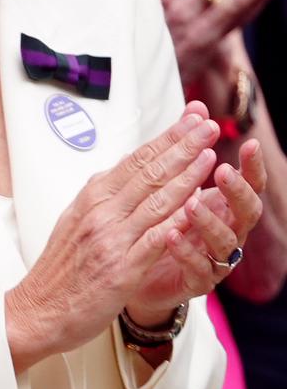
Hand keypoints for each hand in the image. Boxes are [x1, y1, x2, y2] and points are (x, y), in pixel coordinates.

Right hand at [5, 105, 220, 369]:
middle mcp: (100, 214)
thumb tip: (126, 167)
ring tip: (210, 155)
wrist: (38, 310)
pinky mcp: (121, 269)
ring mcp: (111, 240)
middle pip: (148, 173)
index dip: (166, 138)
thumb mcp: (75, 221)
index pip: (135, 160)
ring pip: (155, 201)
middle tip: (208, 125)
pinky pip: (154, 241)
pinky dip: (175, 222)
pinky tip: (196, 208)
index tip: (190, 120)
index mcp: (90, 199)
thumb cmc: (60, 270)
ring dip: (185, 176)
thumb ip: (103, 196)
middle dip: (182, 146)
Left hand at [126, 141, 267, 320]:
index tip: (248, 145)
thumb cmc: (160, 224)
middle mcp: (226, 230)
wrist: (135, 274)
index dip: (252, 166)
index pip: (247, 183)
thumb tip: (196, 108)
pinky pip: (197, 267)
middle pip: (246, 211)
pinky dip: (185, 251)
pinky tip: (171, 235)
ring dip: (209, 220)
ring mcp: (214, 257)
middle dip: (237, 190)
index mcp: (223, 205)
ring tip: (191, 203)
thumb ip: (186, 149)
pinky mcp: (195, 281)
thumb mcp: (171, 183)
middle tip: (222, 171)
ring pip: (224, 241)